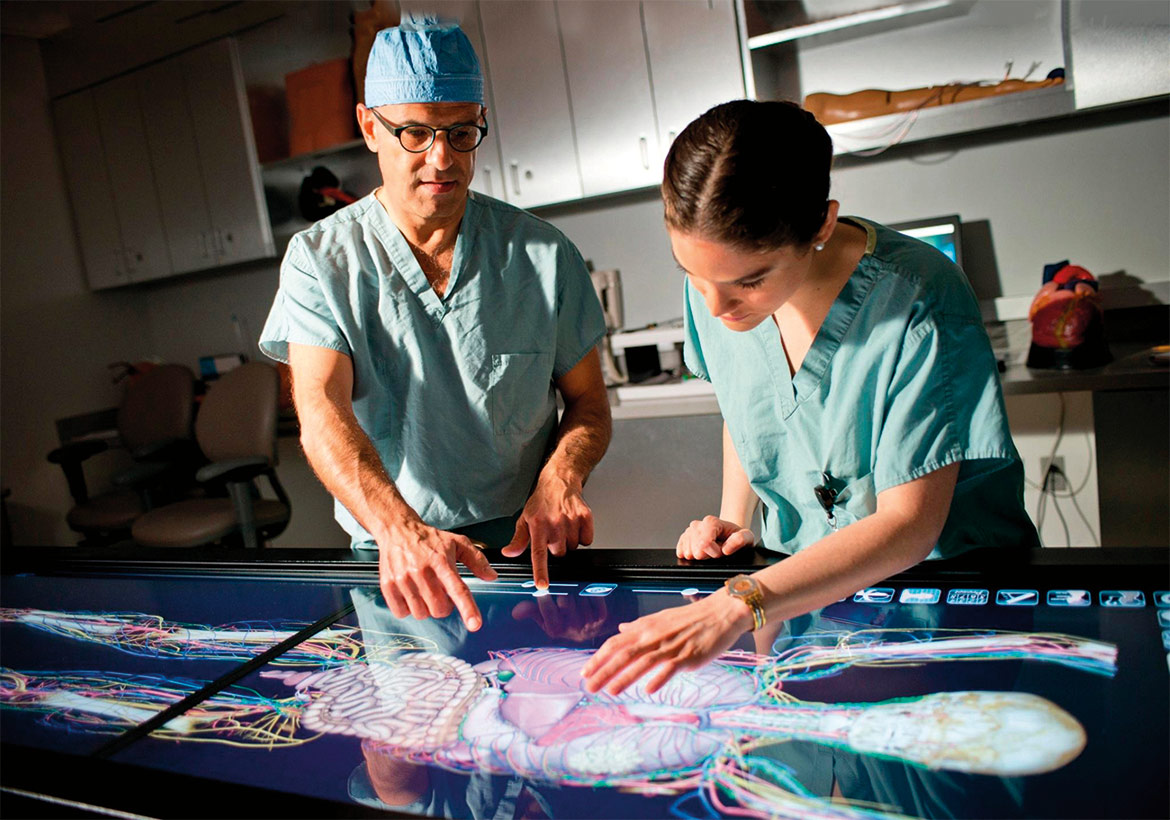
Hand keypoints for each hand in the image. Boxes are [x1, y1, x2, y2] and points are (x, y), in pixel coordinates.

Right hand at [377, 518, 497, 629]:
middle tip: (441, 593)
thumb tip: (492, 577)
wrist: (398, 530)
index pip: (457, 589)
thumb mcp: (457, 543)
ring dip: (426, 608)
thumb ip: (477, 560)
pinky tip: (411, 594)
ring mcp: (403, 579)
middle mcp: (421, 571)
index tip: (475, 624)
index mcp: (442, 562)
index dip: (467, 609)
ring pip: (421, 613)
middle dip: (445, 607)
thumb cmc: (430, 539)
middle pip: (439, 608)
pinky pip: (402, 613)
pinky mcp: (388, 585)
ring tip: (425, 591)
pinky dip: (408, 609)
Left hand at [502, 474, 593, 588]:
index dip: (540, 571)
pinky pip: (587, 540)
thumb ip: (518, 539)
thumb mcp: (525, 519)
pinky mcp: (586, 517)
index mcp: (538, 525)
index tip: (543, 585)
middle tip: (552, 533)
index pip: (538, 553)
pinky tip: (574, 525)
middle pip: (559, 554)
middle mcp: (555, 523)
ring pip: (573, 548)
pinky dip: (583, 536)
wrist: (559, 481)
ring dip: (569, 541)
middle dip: (556, 547)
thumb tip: (509, 553)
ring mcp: (572, 519)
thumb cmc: (541, 501)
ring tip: (563, 526)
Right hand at [511, 594, 608, 642]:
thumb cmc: (563, 621)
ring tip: (575, 588)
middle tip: (563, 585)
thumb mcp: (544, 618)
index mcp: (555, 629)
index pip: (546, 606)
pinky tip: (586, 591)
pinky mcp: (600, 617)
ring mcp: (587, 623)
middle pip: (565, 600)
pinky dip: (590, 591)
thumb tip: (515, 612)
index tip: (543, 586)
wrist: (589, 629)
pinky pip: (594, 597)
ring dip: (577, 590)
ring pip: (579, 597)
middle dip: (563, 591)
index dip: (544, 594)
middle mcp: (571, 628)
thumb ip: (530, 612)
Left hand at [581, 591, 752, 695]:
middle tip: (589, 687)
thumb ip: (639, 626)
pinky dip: (659, 678)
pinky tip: (648, 690)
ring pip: (643, 662)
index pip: (616, 643)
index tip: (585, 672)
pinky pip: (671, 668)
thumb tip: (620, 629)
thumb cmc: (691, 618)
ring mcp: (671, 646)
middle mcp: (654, 636)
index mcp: (646, 627)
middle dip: (604, 671)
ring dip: (625, 677)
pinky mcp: (689, 656)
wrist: (721, 612)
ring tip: (611, 691)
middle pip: (624, 654)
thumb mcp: (661, 618)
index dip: (599, 657)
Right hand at [676, 515, 754, 559]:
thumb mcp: (746, 537)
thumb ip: (740, 540)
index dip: (714, 552)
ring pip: (687, 551)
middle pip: (695, 549)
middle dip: (707, 555)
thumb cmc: (736, 537)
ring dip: (699, 556)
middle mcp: (698, 524)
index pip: (704, 543)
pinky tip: (699, 553)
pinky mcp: (683, 538)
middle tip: (716, 551)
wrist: (729, 535)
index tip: (721, 552)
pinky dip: (690, 555)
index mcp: (712, 522)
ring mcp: (689, 531)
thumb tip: (726, 549)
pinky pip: (680, 550)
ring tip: (709, 551)